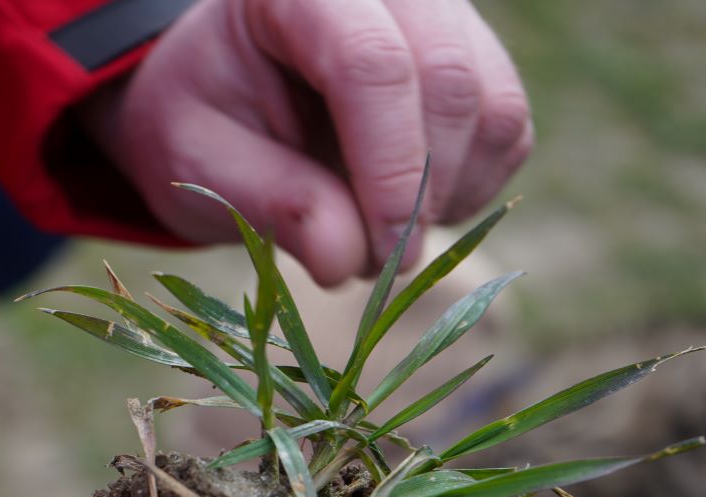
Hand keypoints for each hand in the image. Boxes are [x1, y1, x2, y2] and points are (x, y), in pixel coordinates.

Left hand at [83, 0, 531, 285]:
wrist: (230, 93)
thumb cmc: (205, 119)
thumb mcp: (199, 161)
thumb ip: (268, 200)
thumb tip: (346, 259)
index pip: (372, 64)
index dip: (388, 168)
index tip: (386, 254)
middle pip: (449, 78)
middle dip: (423, 191)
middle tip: (380, 265)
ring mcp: (443, 18)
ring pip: (492, 108)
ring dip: (450, 196)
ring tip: (379, 234)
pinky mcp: (478, 63)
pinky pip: (506, 133)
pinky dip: (468, 191)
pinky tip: (408, 210)